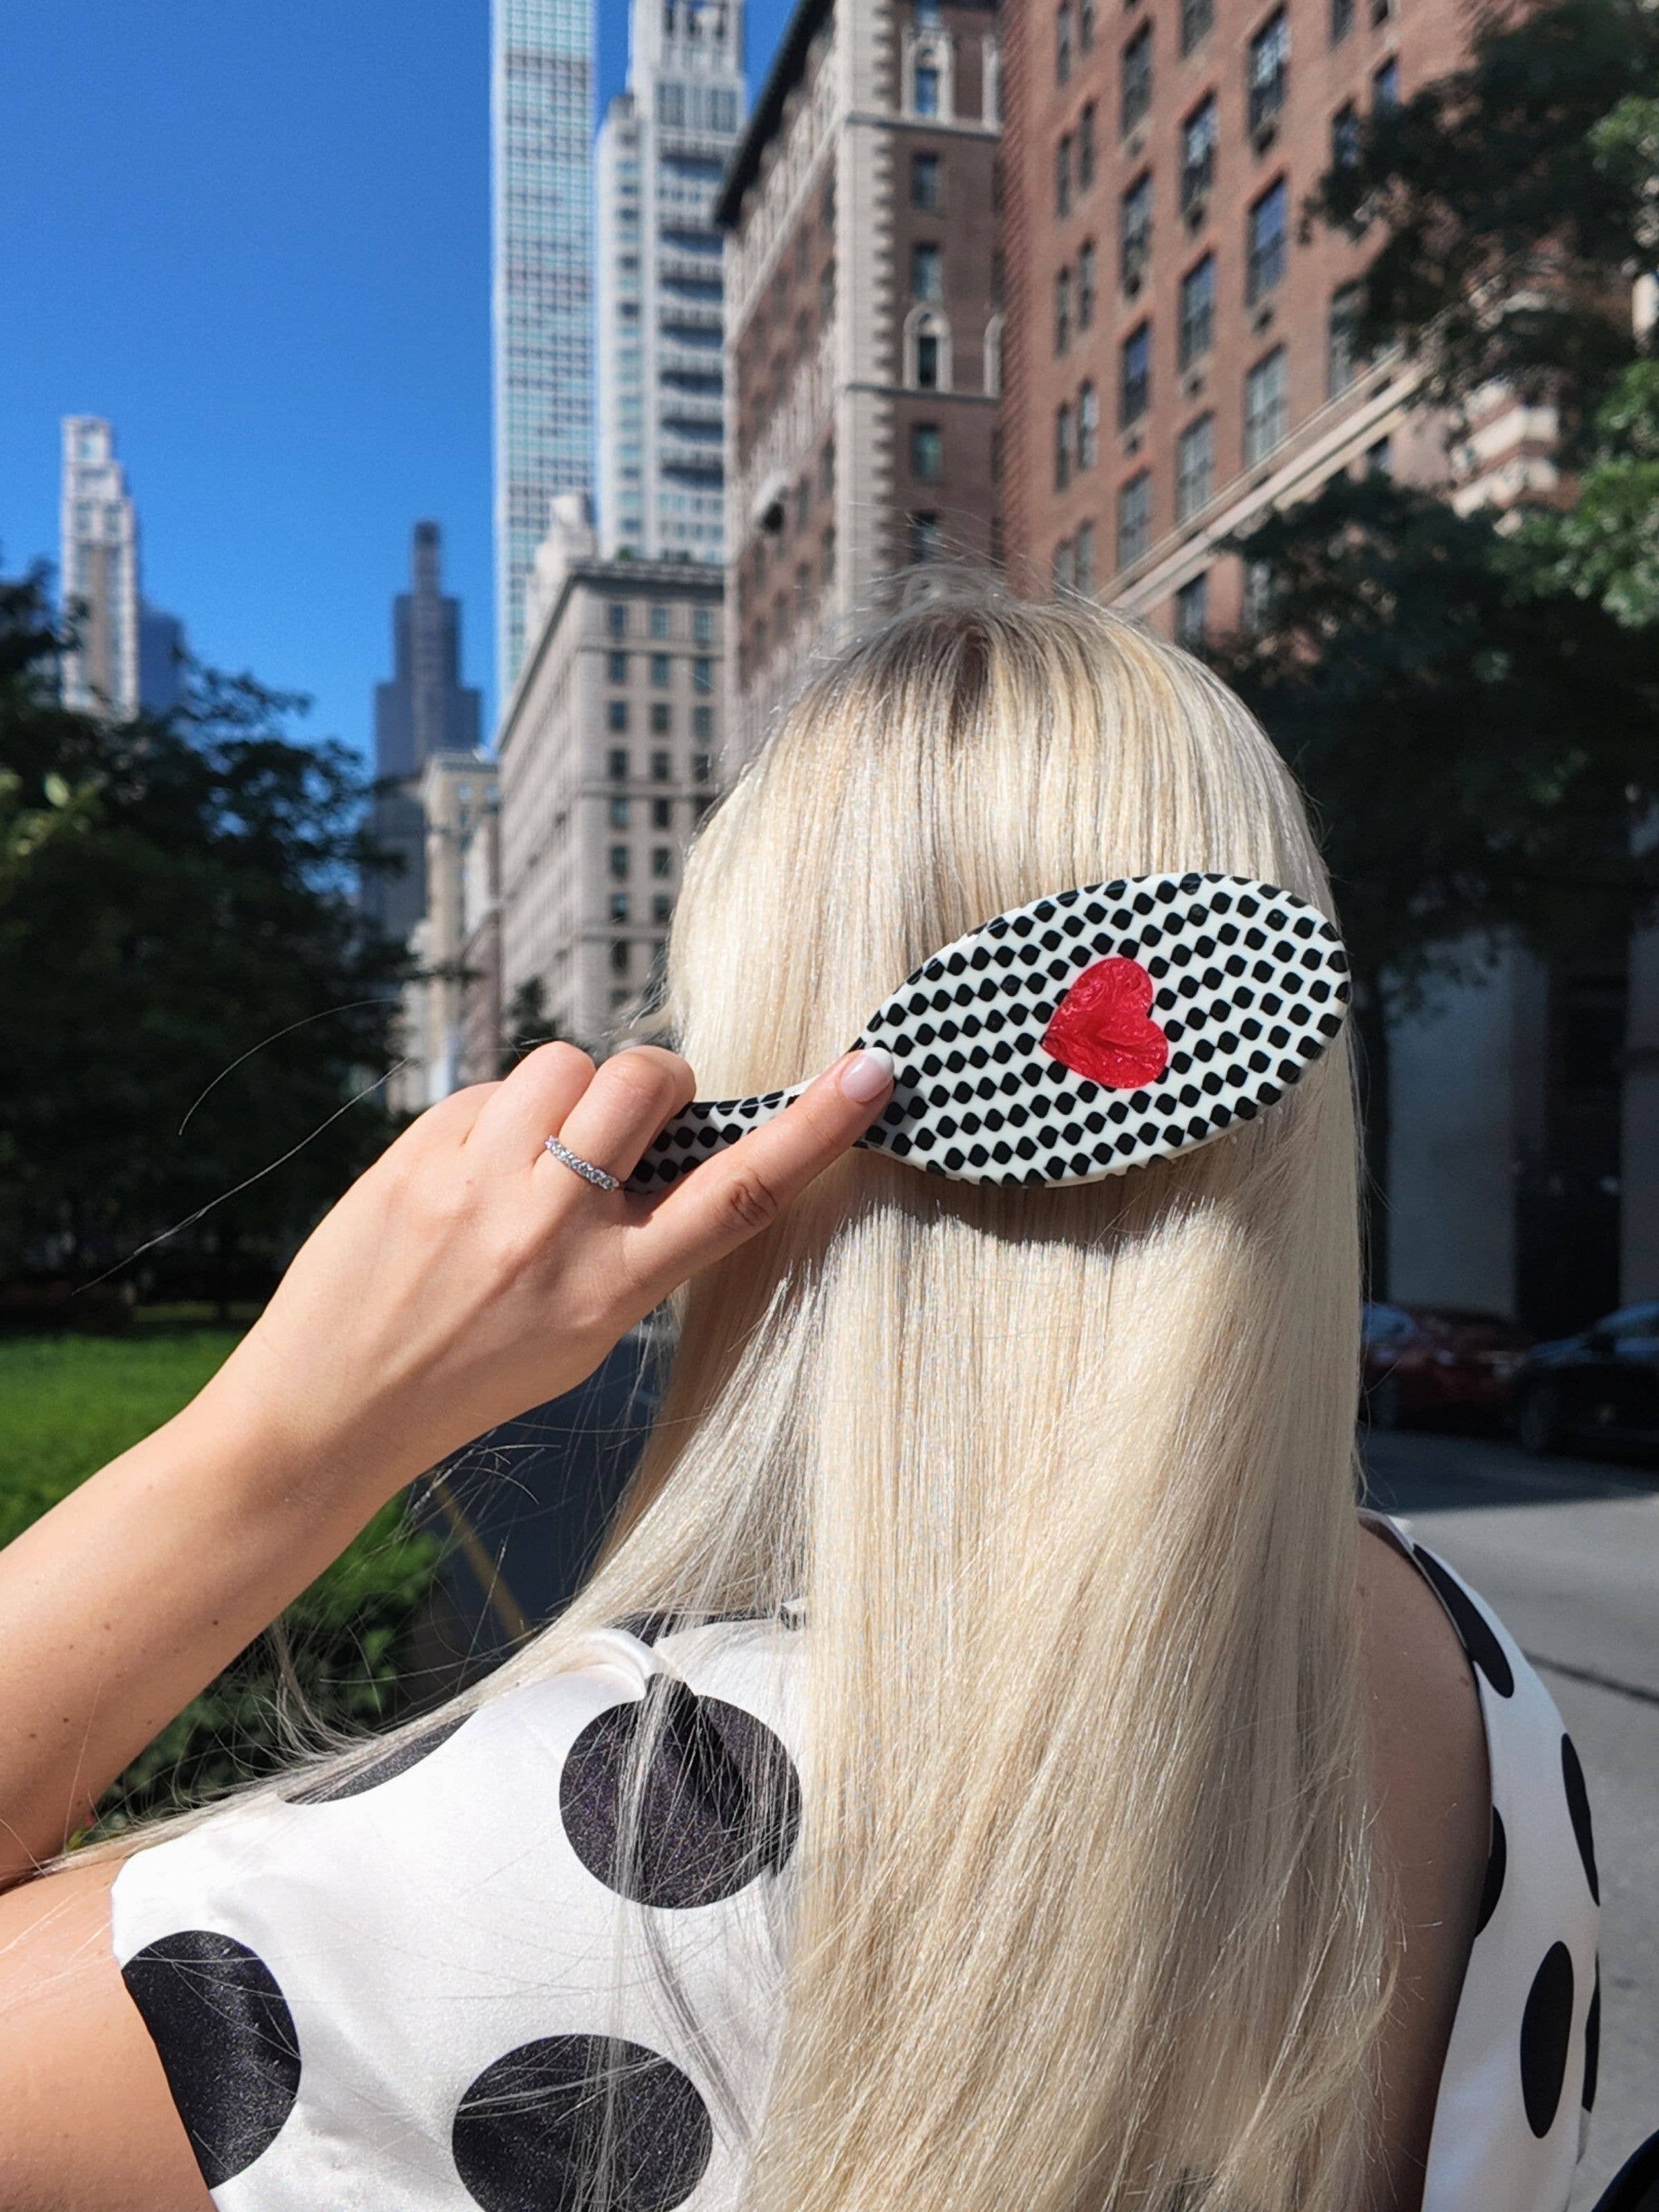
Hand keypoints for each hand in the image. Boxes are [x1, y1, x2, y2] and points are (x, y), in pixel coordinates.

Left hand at [200, 1040, 895, 1505]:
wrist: (328, 1406)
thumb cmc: (468, 1374)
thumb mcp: (581, 1336)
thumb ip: (631, 1244)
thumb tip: (665, 1142)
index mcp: (611, 1292)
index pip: (735, 1195)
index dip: (813, 1130)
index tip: (870, 1072)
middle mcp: (552, 1233)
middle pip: (643, 1083)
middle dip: (653, 1078)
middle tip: (633, 1115)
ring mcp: (476, 1186)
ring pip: (562, 1062)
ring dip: (567, 1088)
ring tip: (536, 1145)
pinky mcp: (414, 1155)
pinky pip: (486, 1086)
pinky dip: (495, 1112)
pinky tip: (470, 1166)